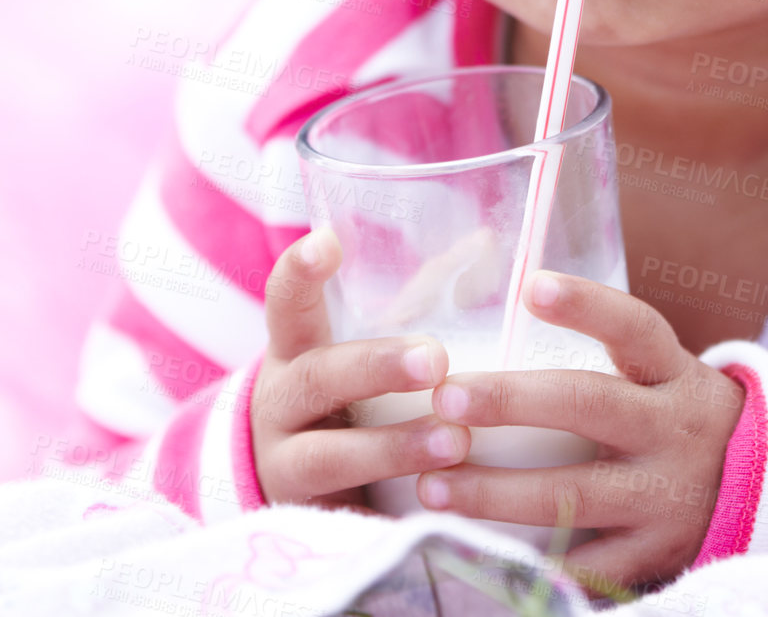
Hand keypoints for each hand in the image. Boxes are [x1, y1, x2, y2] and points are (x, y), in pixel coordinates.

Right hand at [252, 227, 471, 506]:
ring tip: (456, 441)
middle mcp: (281, 405)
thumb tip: (486, 241)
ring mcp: (287, 468)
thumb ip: (417, 296)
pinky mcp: (309, 525)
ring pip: (330, 458)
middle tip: (436, 360)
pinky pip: (345, 526)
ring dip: (394, 448)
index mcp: (294, 350)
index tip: (328, 241)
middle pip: (317, 379)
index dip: (300, 271)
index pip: (285, 302)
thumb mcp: (361, 345)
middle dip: (376, 368)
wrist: (291, 488)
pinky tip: (434, 517)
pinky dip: (387, 523)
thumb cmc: (346, 396)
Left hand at [412, 270, 745, 592]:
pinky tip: (477, 555)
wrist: (757, 490)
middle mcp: (672, 428)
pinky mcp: (655, 555)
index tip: (530, 286)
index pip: (633, 326)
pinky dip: (534, 566)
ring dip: (496, 492)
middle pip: (589, 405)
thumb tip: (509, 288)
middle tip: (446, 396)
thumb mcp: (658, 372)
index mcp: (672, 372)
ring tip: (432, 484)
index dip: (585, 304)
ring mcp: (665, 495)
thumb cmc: (672, 414)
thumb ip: (600, 344)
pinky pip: (587, 566)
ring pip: (574, 494)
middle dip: (512, 402)